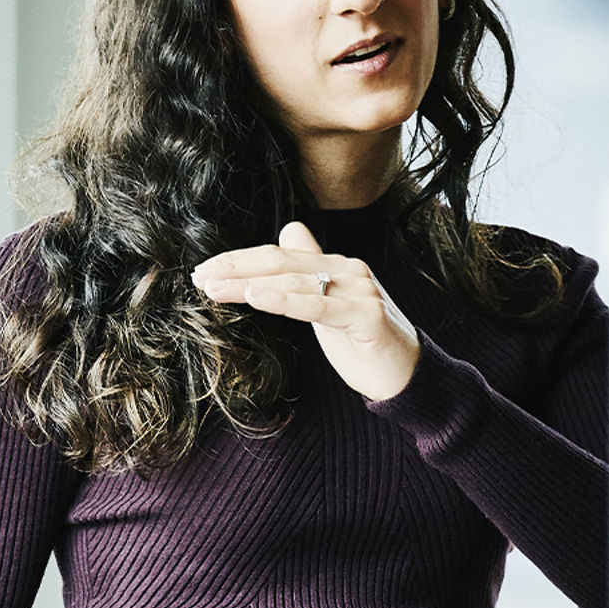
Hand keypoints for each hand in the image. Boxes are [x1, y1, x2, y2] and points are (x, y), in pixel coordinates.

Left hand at [191, 221, 420, 401]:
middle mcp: (348, 270)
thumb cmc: (363, 344)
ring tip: (214, 289)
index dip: (238, 260)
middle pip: (280, 262)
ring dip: (249, 284)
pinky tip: (255, 298)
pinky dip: (283, 300)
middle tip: (199, 277)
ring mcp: (360, 291)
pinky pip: (318, 306)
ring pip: (294, 281)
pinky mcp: (368, 317)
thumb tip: (289, 230)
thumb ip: (309, 271)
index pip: (278, 255)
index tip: (204, 271)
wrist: (409, 377)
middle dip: (235, 268)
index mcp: (335, 266)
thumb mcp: (329, 305)